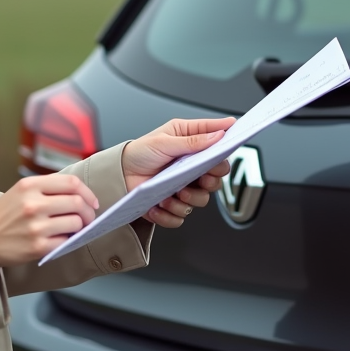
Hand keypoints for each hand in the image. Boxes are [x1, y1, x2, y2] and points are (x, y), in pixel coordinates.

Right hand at [0, 174, 99, 265]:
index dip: (87, 192)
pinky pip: (66, 241)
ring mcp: (36, 226)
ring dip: (81, 227)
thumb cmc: (3, 215)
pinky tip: (64, 239)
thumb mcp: (20, 192)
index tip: (92, 201)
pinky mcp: (38, 246)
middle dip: (88, 211)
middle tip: (88, 218)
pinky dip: (70, 240)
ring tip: (75, 229)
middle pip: (76, 202)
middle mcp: (33, 203)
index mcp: (29, 185)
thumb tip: (79, 195)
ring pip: (75, 222)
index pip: (71, 182)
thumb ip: (46, 189)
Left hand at [121, 117, 235, 227]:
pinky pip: (181, 215)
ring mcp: (184, 186)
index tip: (232, 143)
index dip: (227, 141)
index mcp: (190, 142)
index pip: (217, 141)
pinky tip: (159, 204)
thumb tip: (218, 135)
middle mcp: (190, 165)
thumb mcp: (163, 141)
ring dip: (189, 199)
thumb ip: (192, 141)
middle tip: (202, 179)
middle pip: (217, 176)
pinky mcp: (173, 204)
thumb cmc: (138, 152)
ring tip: (174, 193)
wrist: (118, 175)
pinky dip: (171, 213)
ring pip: (203, 199)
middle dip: (212, 180)